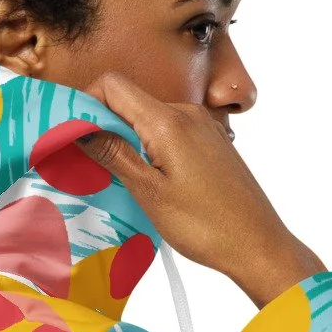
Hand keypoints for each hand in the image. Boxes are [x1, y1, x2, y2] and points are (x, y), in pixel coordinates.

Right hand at [78, 72, 325, 309]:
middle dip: (104, 126)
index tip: (71, 134)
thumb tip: (77, 127)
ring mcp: (203, 127)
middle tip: (89, 165)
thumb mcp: (149, 193)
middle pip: (130, 101)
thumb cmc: (206, 225)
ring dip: (128, 142)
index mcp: (168, 120)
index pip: (112, 85)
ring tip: (121, 181)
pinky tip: (151, 183)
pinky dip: (152, 150)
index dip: (85, 102)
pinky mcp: (212, 143)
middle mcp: (187, 113)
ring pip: (150, 120)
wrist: (259, 246)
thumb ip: (113, 154)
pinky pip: (171, 134)